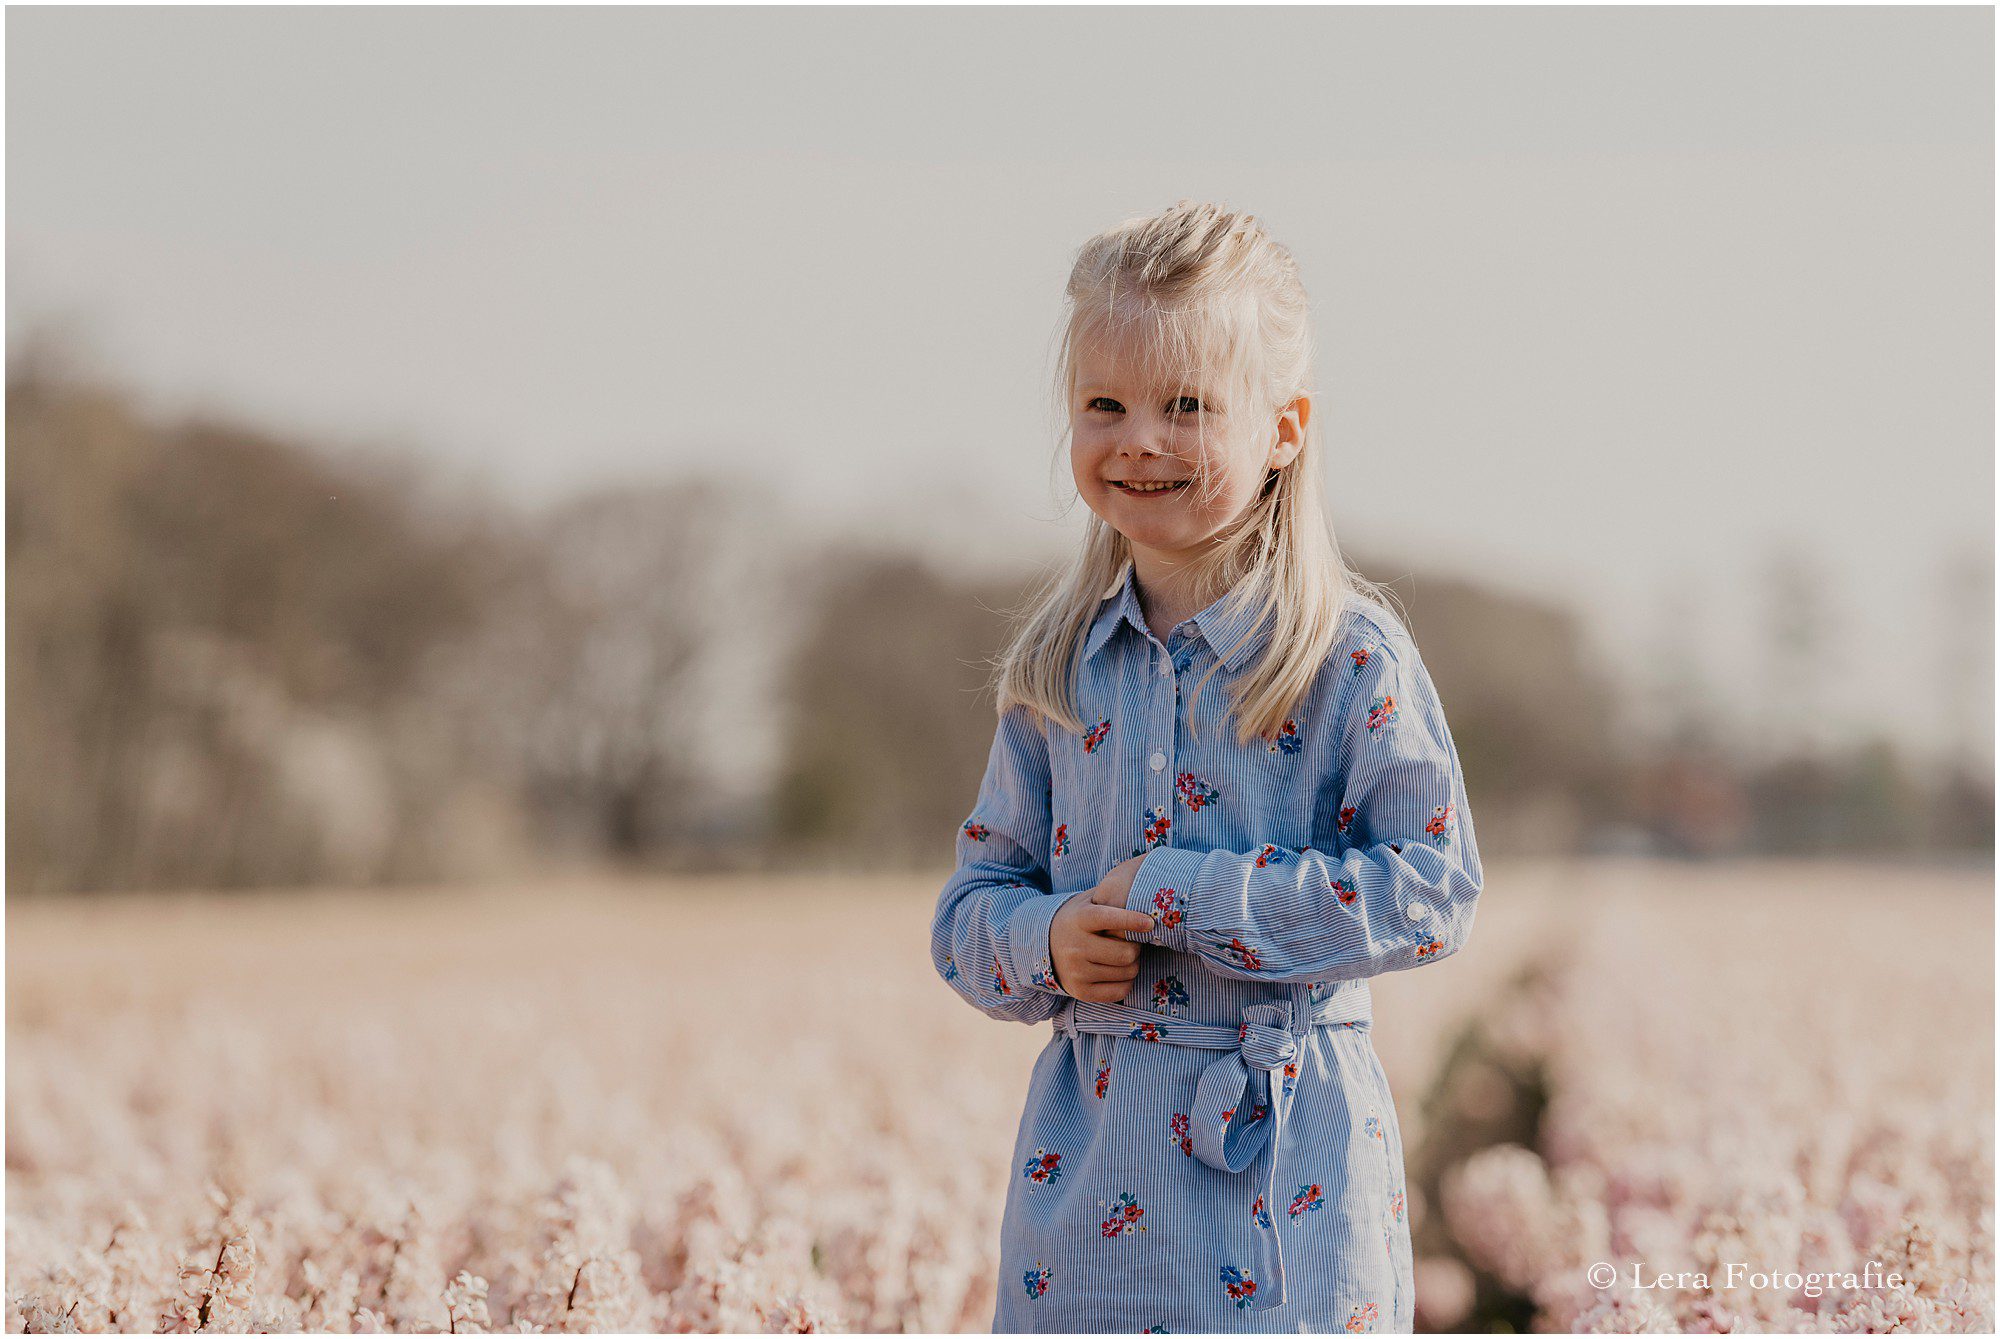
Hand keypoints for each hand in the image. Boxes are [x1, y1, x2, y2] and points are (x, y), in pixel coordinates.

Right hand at [1049, 856, 1154, 1002]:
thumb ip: (1111, 896)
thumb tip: (1145, 889)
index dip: (1130, 920)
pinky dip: (1126, 981)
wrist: (1044, 945)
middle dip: (1136, 946)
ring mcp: (1076, 972)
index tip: (1150, 922)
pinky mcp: (1081, 992)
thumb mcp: (1087, 902)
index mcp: (1078, 920)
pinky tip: (1118, 971)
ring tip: (1124, 954)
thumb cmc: (1077, 919)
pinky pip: (1121, 990)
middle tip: (1134, 941)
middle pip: (1125, 953)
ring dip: (1133, 963)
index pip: (1106, 919)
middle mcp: (1075, 947)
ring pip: (1127, 972)